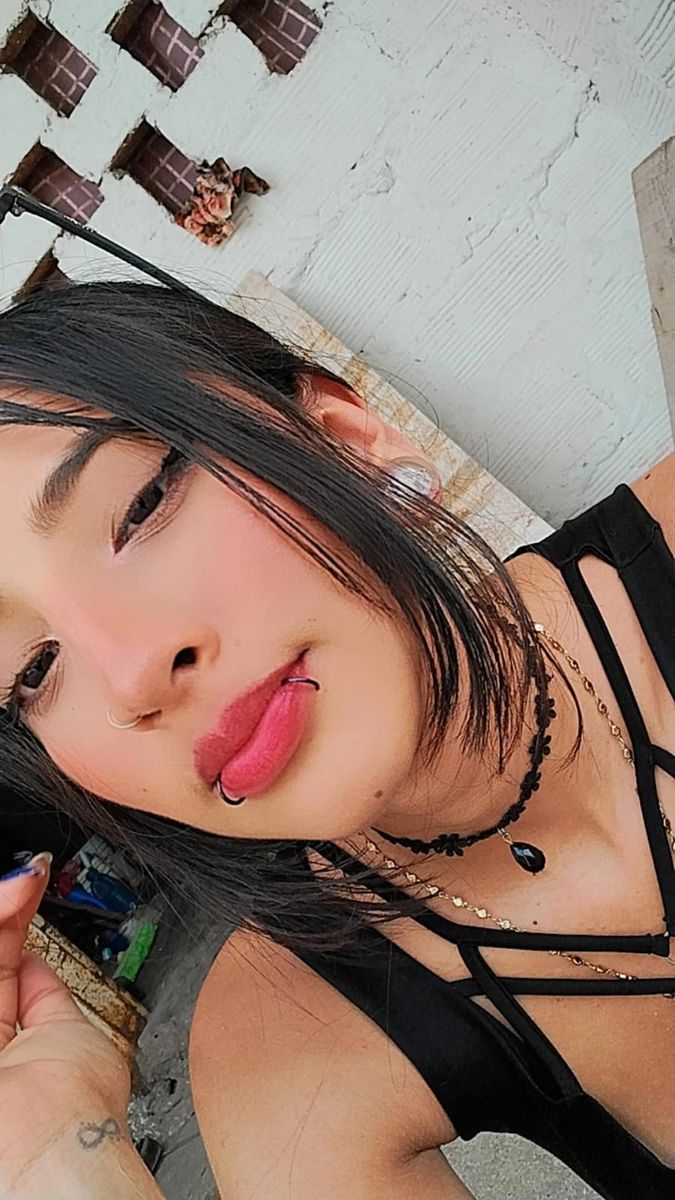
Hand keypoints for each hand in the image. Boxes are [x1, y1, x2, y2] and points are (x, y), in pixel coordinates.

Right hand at [0, 856, 132, 1181]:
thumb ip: (46, 996)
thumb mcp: (70, 1034)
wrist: (51, 1148)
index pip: (7, 965)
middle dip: (6, 910)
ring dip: (2, 914)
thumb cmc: (73, 1112)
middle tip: (25, 878)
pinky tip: (10, 896)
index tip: (29, 885)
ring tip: (20, 885)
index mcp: (12, 1042)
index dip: (15, 921)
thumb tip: (39, 962)